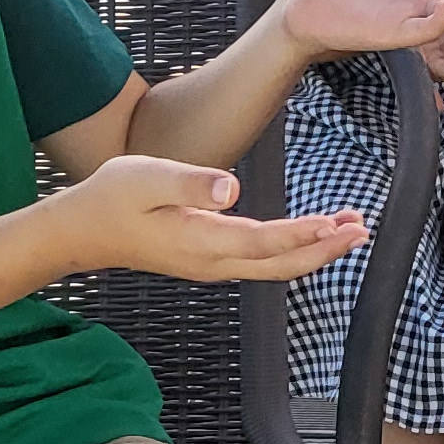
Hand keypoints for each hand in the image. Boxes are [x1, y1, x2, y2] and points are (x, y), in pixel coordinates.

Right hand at [59, 154, 367, 284]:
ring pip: (274, 266)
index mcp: (199, 241)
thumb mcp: (144, 177)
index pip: (263, 241)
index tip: (336, 223)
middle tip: (362, 230)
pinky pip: (262, 262)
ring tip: (351, 229)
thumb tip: (230, 188)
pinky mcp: (210, 260)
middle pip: (280, 263)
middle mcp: (212, 262)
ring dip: (315, 250)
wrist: (81, 231)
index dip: (303, 234)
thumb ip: (189, 182)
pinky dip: (293, 250)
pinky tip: (313, 236)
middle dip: (325, 249)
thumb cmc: (111, 198)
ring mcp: (212, 266)